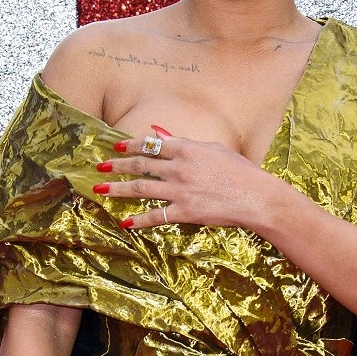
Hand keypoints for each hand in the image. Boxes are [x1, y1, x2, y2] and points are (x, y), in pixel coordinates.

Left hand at [92, 130, 276, 229]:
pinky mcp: (184, 211)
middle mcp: (179, 168)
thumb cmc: (241, 171)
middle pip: (141, 165)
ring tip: (100, 190)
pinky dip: (139, 219)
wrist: (256, 197)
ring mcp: (180, 190)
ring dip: (118, 189)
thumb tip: (162, 134)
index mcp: (187, 149)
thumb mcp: (214, 150)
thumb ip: (186, 143)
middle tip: (100, 167)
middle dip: (117, 166)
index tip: (117, 146)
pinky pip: (156, 215)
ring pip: (141, 188)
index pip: (152, 144)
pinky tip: (125, 221)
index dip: (131, 145)